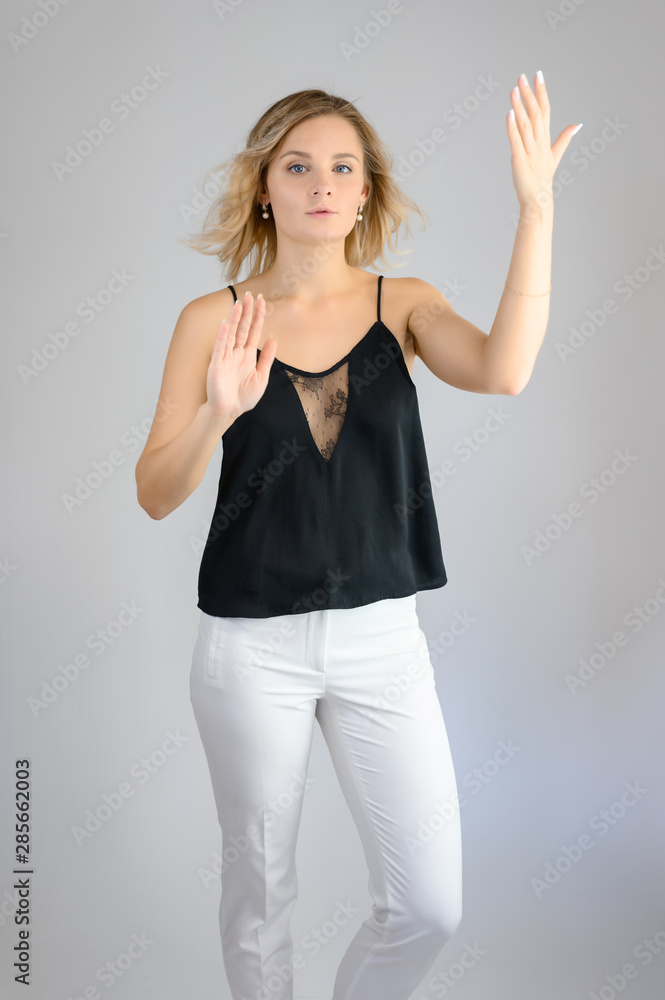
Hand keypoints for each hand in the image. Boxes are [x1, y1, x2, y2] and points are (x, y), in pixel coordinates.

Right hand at [205, 292, 277, 419]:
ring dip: (235, 319)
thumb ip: (267, 358)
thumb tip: (274, 338)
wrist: (229, 412)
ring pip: (231, 334)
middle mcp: (236, 353)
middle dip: (246, 312)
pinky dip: (222, 336)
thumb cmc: (244, 397)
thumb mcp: (261, 377)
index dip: (258, 316)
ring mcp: (226, 358)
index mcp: (248, 355)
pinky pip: (220, 348)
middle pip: (242, 328)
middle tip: (250, 294)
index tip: (261, 300)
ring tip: (239, 304)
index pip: (253, 331)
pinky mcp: (217, 365)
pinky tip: (225, 324)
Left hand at [507, 71, 580, 213]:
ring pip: (525, 124)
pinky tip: (508, 115)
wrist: (539, 200)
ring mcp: (530, 151)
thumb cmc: (543, 178)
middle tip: (522, 76)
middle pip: (536, 113)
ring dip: (519, 106)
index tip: (538, 74)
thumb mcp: (555, 155)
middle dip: (529, 94)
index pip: (546, 109)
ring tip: (514, 89)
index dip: (542, 91)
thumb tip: (578, 124)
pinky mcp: (519, 160)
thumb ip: (565, 138)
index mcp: (546, 139)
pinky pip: (516, 141)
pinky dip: (512, 128)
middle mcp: (539, 143)